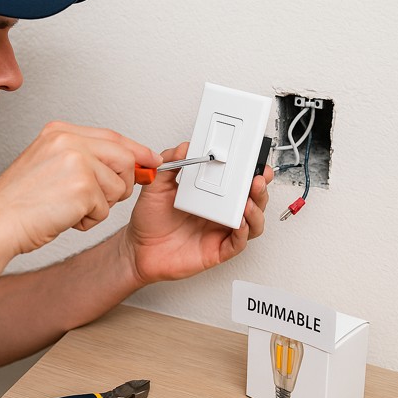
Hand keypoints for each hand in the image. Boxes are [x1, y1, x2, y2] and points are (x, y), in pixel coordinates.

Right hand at [0, 122, 161, 255]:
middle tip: (100, 199)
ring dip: (100, 206)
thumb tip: (127, 163)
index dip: (135, 151)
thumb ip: (84, 158)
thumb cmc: (18, 203)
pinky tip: (65, 217)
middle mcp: (68, 142)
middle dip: (122, 184)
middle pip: (124, 159)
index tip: (150, 160)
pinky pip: (106, 209)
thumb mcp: (49, 166)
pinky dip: (89, 220)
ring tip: (69, 208)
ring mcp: (76, 162)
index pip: (112, 136)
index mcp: (59, 132)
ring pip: (118, 186)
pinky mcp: (82, 187)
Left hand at [123, 142, 271, 285]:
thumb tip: (184, 146)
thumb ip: (170, 164)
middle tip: (258, 177)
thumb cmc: (150, 221)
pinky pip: (238, 243)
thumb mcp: (157, 186)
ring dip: (256, 210)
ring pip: (252, 222)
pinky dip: (244, 232)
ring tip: (249, 200)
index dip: (249, 171)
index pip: (237, 181)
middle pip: (252, 199)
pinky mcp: (217, 250)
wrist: (138, 248)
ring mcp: (219, 231)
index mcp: (209, 195)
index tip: (253, 159)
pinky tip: (241, 223)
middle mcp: (218, 213)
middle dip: (260, 188)